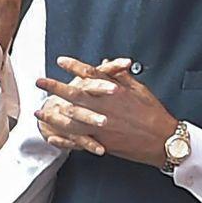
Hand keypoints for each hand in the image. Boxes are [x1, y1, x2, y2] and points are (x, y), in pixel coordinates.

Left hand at [35, 56, 177, 166]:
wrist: (163, 139)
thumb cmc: (153, 113)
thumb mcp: (139, 89)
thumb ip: (120, 76)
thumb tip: (107, 63)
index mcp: (114, 91)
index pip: (90, 74)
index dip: (73, 66)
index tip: (60, 60)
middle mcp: (104, 107)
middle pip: (74, 95)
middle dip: (55, 87)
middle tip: (40, 81)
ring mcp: (101, 126)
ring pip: (71, 119)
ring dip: (53, 115)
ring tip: (38, 112)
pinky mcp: (102, 142)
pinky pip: (78, 142)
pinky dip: (64, 141)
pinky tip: (52, 138)